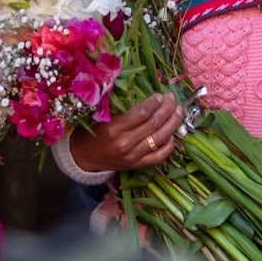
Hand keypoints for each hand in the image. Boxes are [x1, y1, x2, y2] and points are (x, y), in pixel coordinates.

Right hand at [67, 94, 181, 174]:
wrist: (83, 156)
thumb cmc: (91, 131)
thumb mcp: (101, 116)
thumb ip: (122, 108)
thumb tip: (146, 96)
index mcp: (114, 128)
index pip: (142, 113)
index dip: (154, 102)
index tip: (159, 95)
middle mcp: (125, 143)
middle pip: (154, 124)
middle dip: (167, 109)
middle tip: (172, 98)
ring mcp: (133, 156)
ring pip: (160, 138)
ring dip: (172, 123)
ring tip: (178, 111)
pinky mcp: (137, 165)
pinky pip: (159, 156)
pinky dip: (169, 145)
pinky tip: (172, 134)